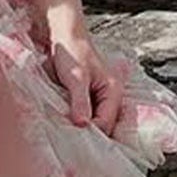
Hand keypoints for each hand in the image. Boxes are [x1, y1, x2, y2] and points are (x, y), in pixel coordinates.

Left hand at [46, 20, 127, 135]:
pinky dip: (75, 120)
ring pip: (93, 123)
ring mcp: (98, 100)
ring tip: (65, 132)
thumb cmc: (73, 51)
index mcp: (113, 91)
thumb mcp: (76, 78)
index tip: (73, 139)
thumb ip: (80, 101)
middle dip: (87, 133)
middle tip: (69, 138)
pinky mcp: (86, 100)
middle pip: (103, 126)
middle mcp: (109, 98)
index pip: (106, 123)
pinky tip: (64, 123)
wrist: (64, 37)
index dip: (91, 132)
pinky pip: (84, 116)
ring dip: (80, 128)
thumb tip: (82, 124)